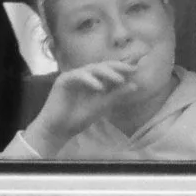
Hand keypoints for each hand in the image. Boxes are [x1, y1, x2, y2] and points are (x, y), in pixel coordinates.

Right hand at [23, 58, 141, 153]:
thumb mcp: (102, 106)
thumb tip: (135, 85)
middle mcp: (83, 75)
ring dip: (106, 73)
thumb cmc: (77, 118)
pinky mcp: (63, 80)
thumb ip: (116, 95)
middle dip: (117, 67)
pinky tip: (99, 88)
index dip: (122, 68)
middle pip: (102, 66)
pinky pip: (78, 76)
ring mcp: (73, 76)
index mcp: (92, 80)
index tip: (137, 69)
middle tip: (131, 69)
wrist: (58, 130)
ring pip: (91, 69)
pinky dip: (89, 81)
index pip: (109, 70)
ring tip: (119, 80)